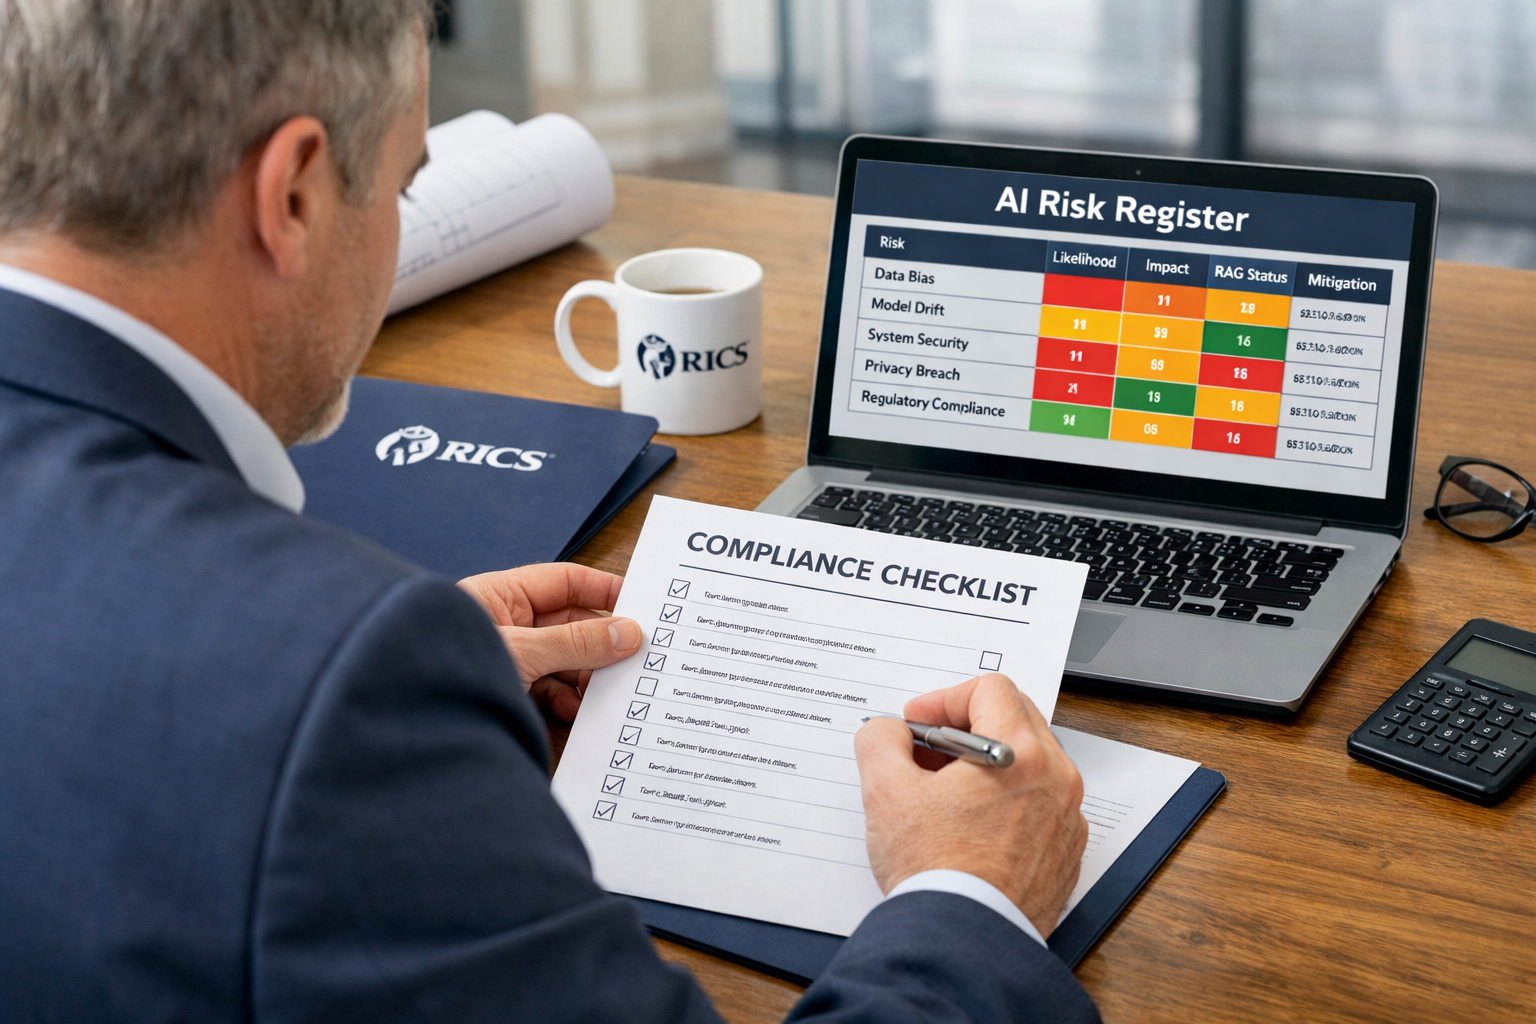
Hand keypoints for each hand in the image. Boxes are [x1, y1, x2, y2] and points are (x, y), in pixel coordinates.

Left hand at [458, 563, 640, 720]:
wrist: (406, 724)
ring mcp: (507, 659)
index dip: (603, 591)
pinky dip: (567, 699)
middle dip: (601, 640)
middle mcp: (505, 623)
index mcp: (501, 595)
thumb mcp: (522, 652)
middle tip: (635, 654)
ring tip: (610, 687)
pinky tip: (578, 708)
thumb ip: (576, 643)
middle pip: (568, 623)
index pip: (564, 582)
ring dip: (587, 674)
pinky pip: (548, 688)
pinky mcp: (507, 691)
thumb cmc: (445, 672)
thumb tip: (626, 632)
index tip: (640, 603)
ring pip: (562, 659)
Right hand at [855, 675, 1086, 937]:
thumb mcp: (885, 792)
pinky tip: (968, 828)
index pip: (989, 690)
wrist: (963, 943)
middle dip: (965, 727)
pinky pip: (1038, 807)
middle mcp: (1057, 780)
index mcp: (1022, 753)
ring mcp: (1066, 820)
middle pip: (1015, 720)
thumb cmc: (935, 871)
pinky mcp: (1064, 856)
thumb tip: (887, 733)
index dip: (943, 698)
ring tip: (943, 793)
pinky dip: (1005, 803)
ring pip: (1029, 765)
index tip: (917, 724)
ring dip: (986, 764)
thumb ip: (880, 741)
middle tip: (927, 751)